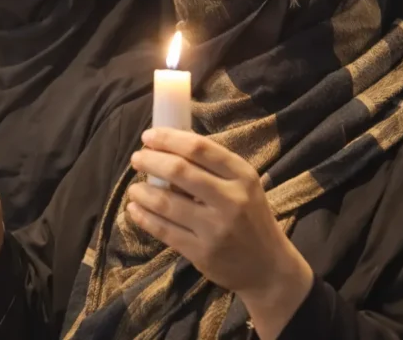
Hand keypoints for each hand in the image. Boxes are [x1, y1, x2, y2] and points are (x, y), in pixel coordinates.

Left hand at [128, 129, 312, 311]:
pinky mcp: (202, 253)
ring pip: (166, 203)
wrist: (268, 267)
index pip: (200, 148)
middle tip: (136, 159)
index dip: (169, 139)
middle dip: (151, 161)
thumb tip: (170, 142)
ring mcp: (216, 228)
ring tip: (134, 188)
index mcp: (242, 176)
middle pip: (179, 171)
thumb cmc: (250, 217)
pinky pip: (164, 231)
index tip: (148, 136)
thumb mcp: (244, 185)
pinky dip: (143, 217)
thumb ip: (213, 166)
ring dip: (142, 191)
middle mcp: (232, 199)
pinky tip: (134, 209)